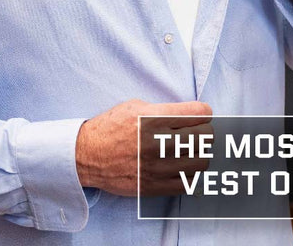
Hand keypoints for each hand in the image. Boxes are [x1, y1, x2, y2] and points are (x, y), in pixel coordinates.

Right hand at [75, 99, 212, 195]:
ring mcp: (157, 167)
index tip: (201, 114)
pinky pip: (187, 183)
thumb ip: (165, 109)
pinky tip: (182, 166)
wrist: (87, 155)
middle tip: (197, 131)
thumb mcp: (137, 106)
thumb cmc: (112, 126)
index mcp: (155, 118)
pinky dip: (190, 174)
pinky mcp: (153, 186)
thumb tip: (192, 114)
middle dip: (205, 131)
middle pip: (205, 136)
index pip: (200, 113)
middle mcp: (158, 142)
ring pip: (201, 161)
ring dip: (200, 154)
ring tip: (191, 150)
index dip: (204, 111)